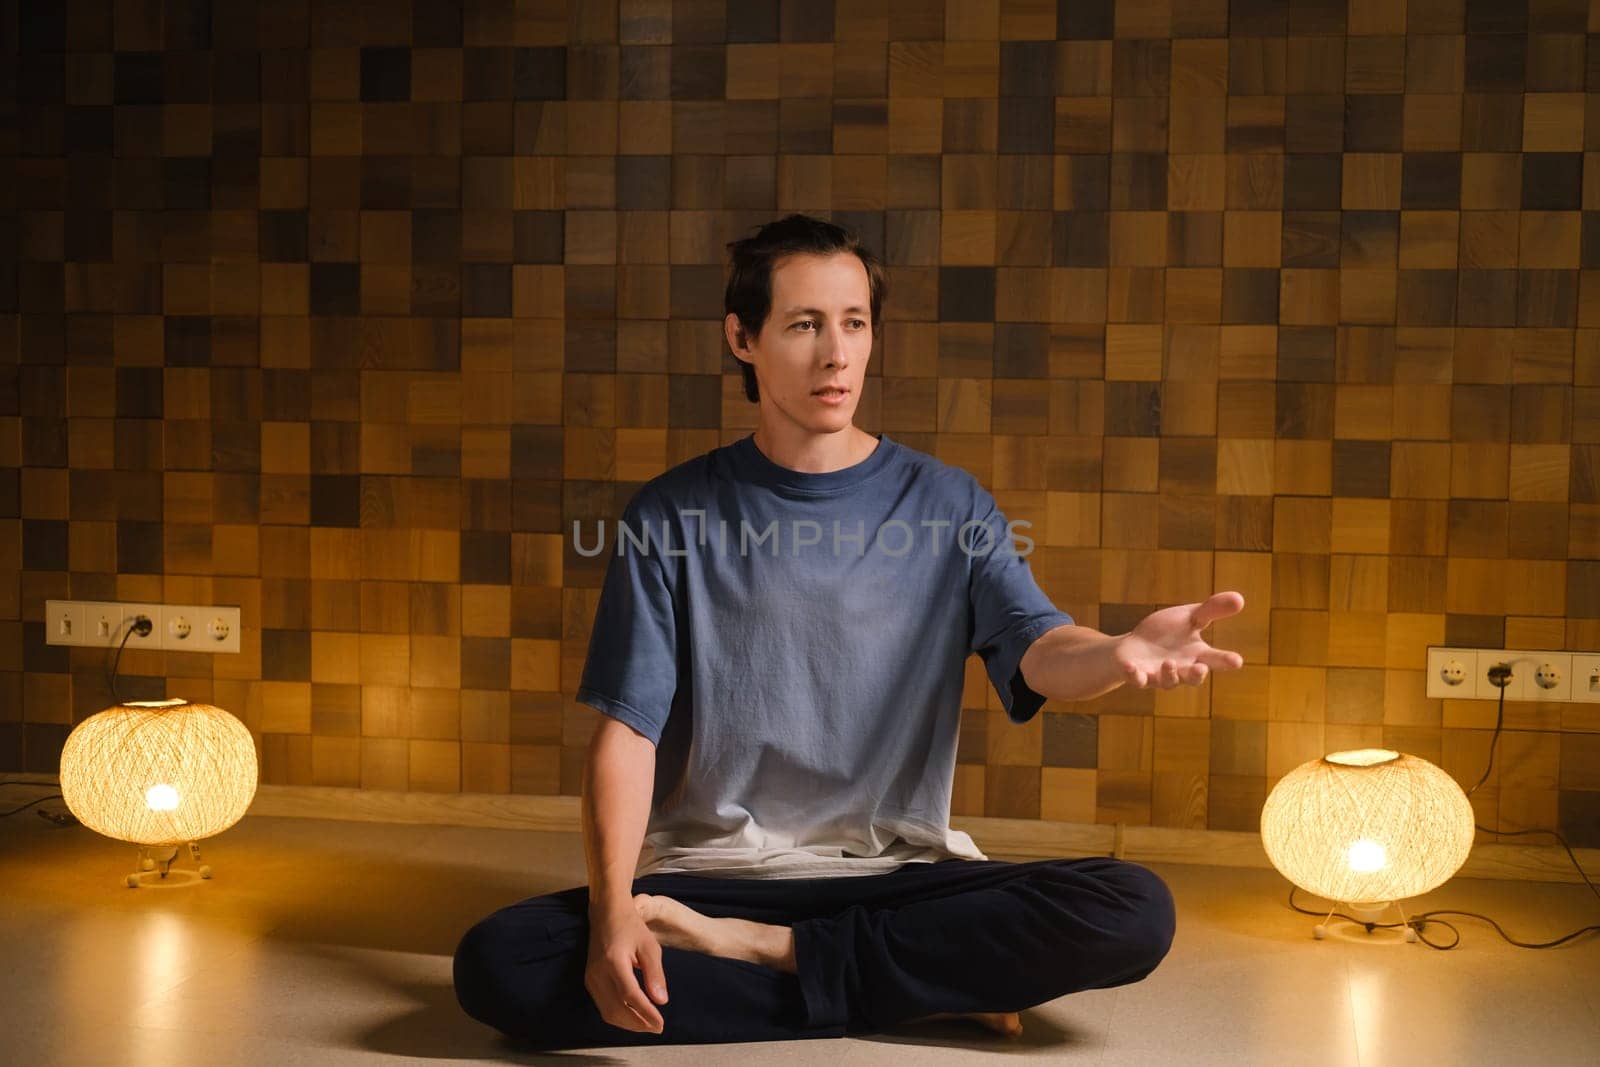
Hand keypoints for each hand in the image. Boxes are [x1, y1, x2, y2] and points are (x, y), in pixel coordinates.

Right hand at [585, 898, 668, 1034]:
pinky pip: (603, 1006)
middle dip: (638, 1024)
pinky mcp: (589, 981)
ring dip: (628, 1023)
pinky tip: (633, 1016)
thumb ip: (655, 974)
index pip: (630, 996)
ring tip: (647, 1025)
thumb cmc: (631, 928)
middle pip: (617, 1009)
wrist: (606, 915)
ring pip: (608, 1012)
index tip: (661, 1024)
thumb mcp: (650, 946)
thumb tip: (661, 1002)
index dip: (646, 1013)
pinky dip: (619, 1016)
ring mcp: (591, 978)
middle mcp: (598, 973)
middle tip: (657, 1028)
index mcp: (614, 961)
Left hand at [1115, 591, 1245, 688]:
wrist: (1134, 645)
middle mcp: (1181, 670)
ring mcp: (1159, 675)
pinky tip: (1129, 666)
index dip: (1225, 661)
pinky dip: (1133, 674)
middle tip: (1201, 668)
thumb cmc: (1167, 633)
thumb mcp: (1190, 617)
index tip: (1237, 661)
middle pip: (1192, 677)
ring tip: (1169, 662)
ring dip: (1169, 673)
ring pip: (1167, 681)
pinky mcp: (1137, 676)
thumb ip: (1212, 610)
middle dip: (1197, 674)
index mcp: (1196, 655)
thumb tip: (1240, 598)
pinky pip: (1136, 678)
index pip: (1215, 659)